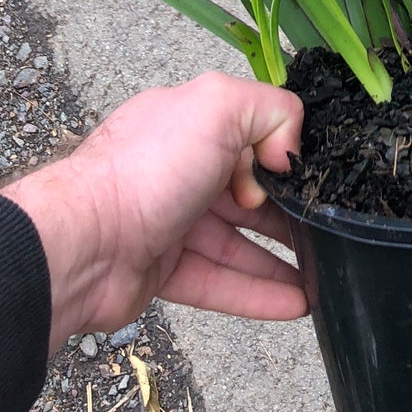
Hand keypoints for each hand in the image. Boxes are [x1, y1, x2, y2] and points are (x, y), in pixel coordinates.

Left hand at [0, 72, 307, 356]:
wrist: (83, 243)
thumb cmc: (146, 168)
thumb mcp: (218, 106)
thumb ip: (272, 110)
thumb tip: (287, 152)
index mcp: (188, 122)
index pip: (249, 133)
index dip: (278, 154)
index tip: (301, 174)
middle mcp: (178, 169)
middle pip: (248, 192)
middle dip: (288, 211)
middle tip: (328, 230)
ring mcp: (169, 222)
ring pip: (237, 242)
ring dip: (282, 260)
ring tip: (326, 275)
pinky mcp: (162, 271)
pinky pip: (220, 282)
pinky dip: (258, 293)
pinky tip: (297, 304)